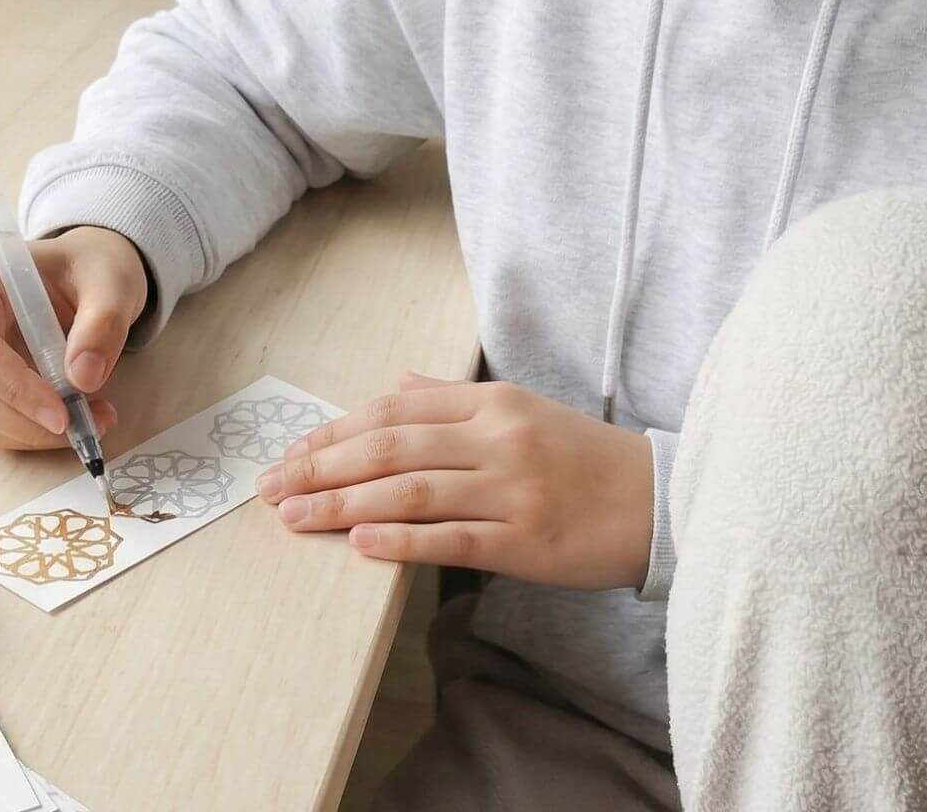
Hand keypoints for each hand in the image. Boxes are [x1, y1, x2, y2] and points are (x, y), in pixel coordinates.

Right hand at [0, 225, 147, 449]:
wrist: (85, 273)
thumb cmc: (93, 269)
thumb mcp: (112, 284)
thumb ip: (103, 324)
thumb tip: (83, 379)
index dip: (14, 388)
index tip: (62, 415)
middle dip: (28, 420)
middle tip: (89, 426)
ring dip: (31, 432)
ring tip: (92, 421)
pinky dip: (27, 431)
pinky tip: (69, 417)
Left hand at [256, 373, 654, 588]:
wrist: (657, 500)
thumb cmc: (581, 457)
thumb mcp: (521, 409)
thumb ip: (453, 398)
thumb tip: (396, 384)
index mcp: (490, 402)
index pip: (395, 409)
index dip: (336, 429)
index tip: (291, 450)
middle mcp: (495, 438)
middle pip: (390, 446)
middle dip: (321, 465)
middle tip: (269, 486)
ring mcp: (510, 489)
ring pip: (410, 490)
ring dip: (342, 503)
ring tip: (294, 516)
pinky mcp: (525, 540)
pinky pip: (452, 538)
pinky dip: (401, 539)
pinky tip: (359, 541)